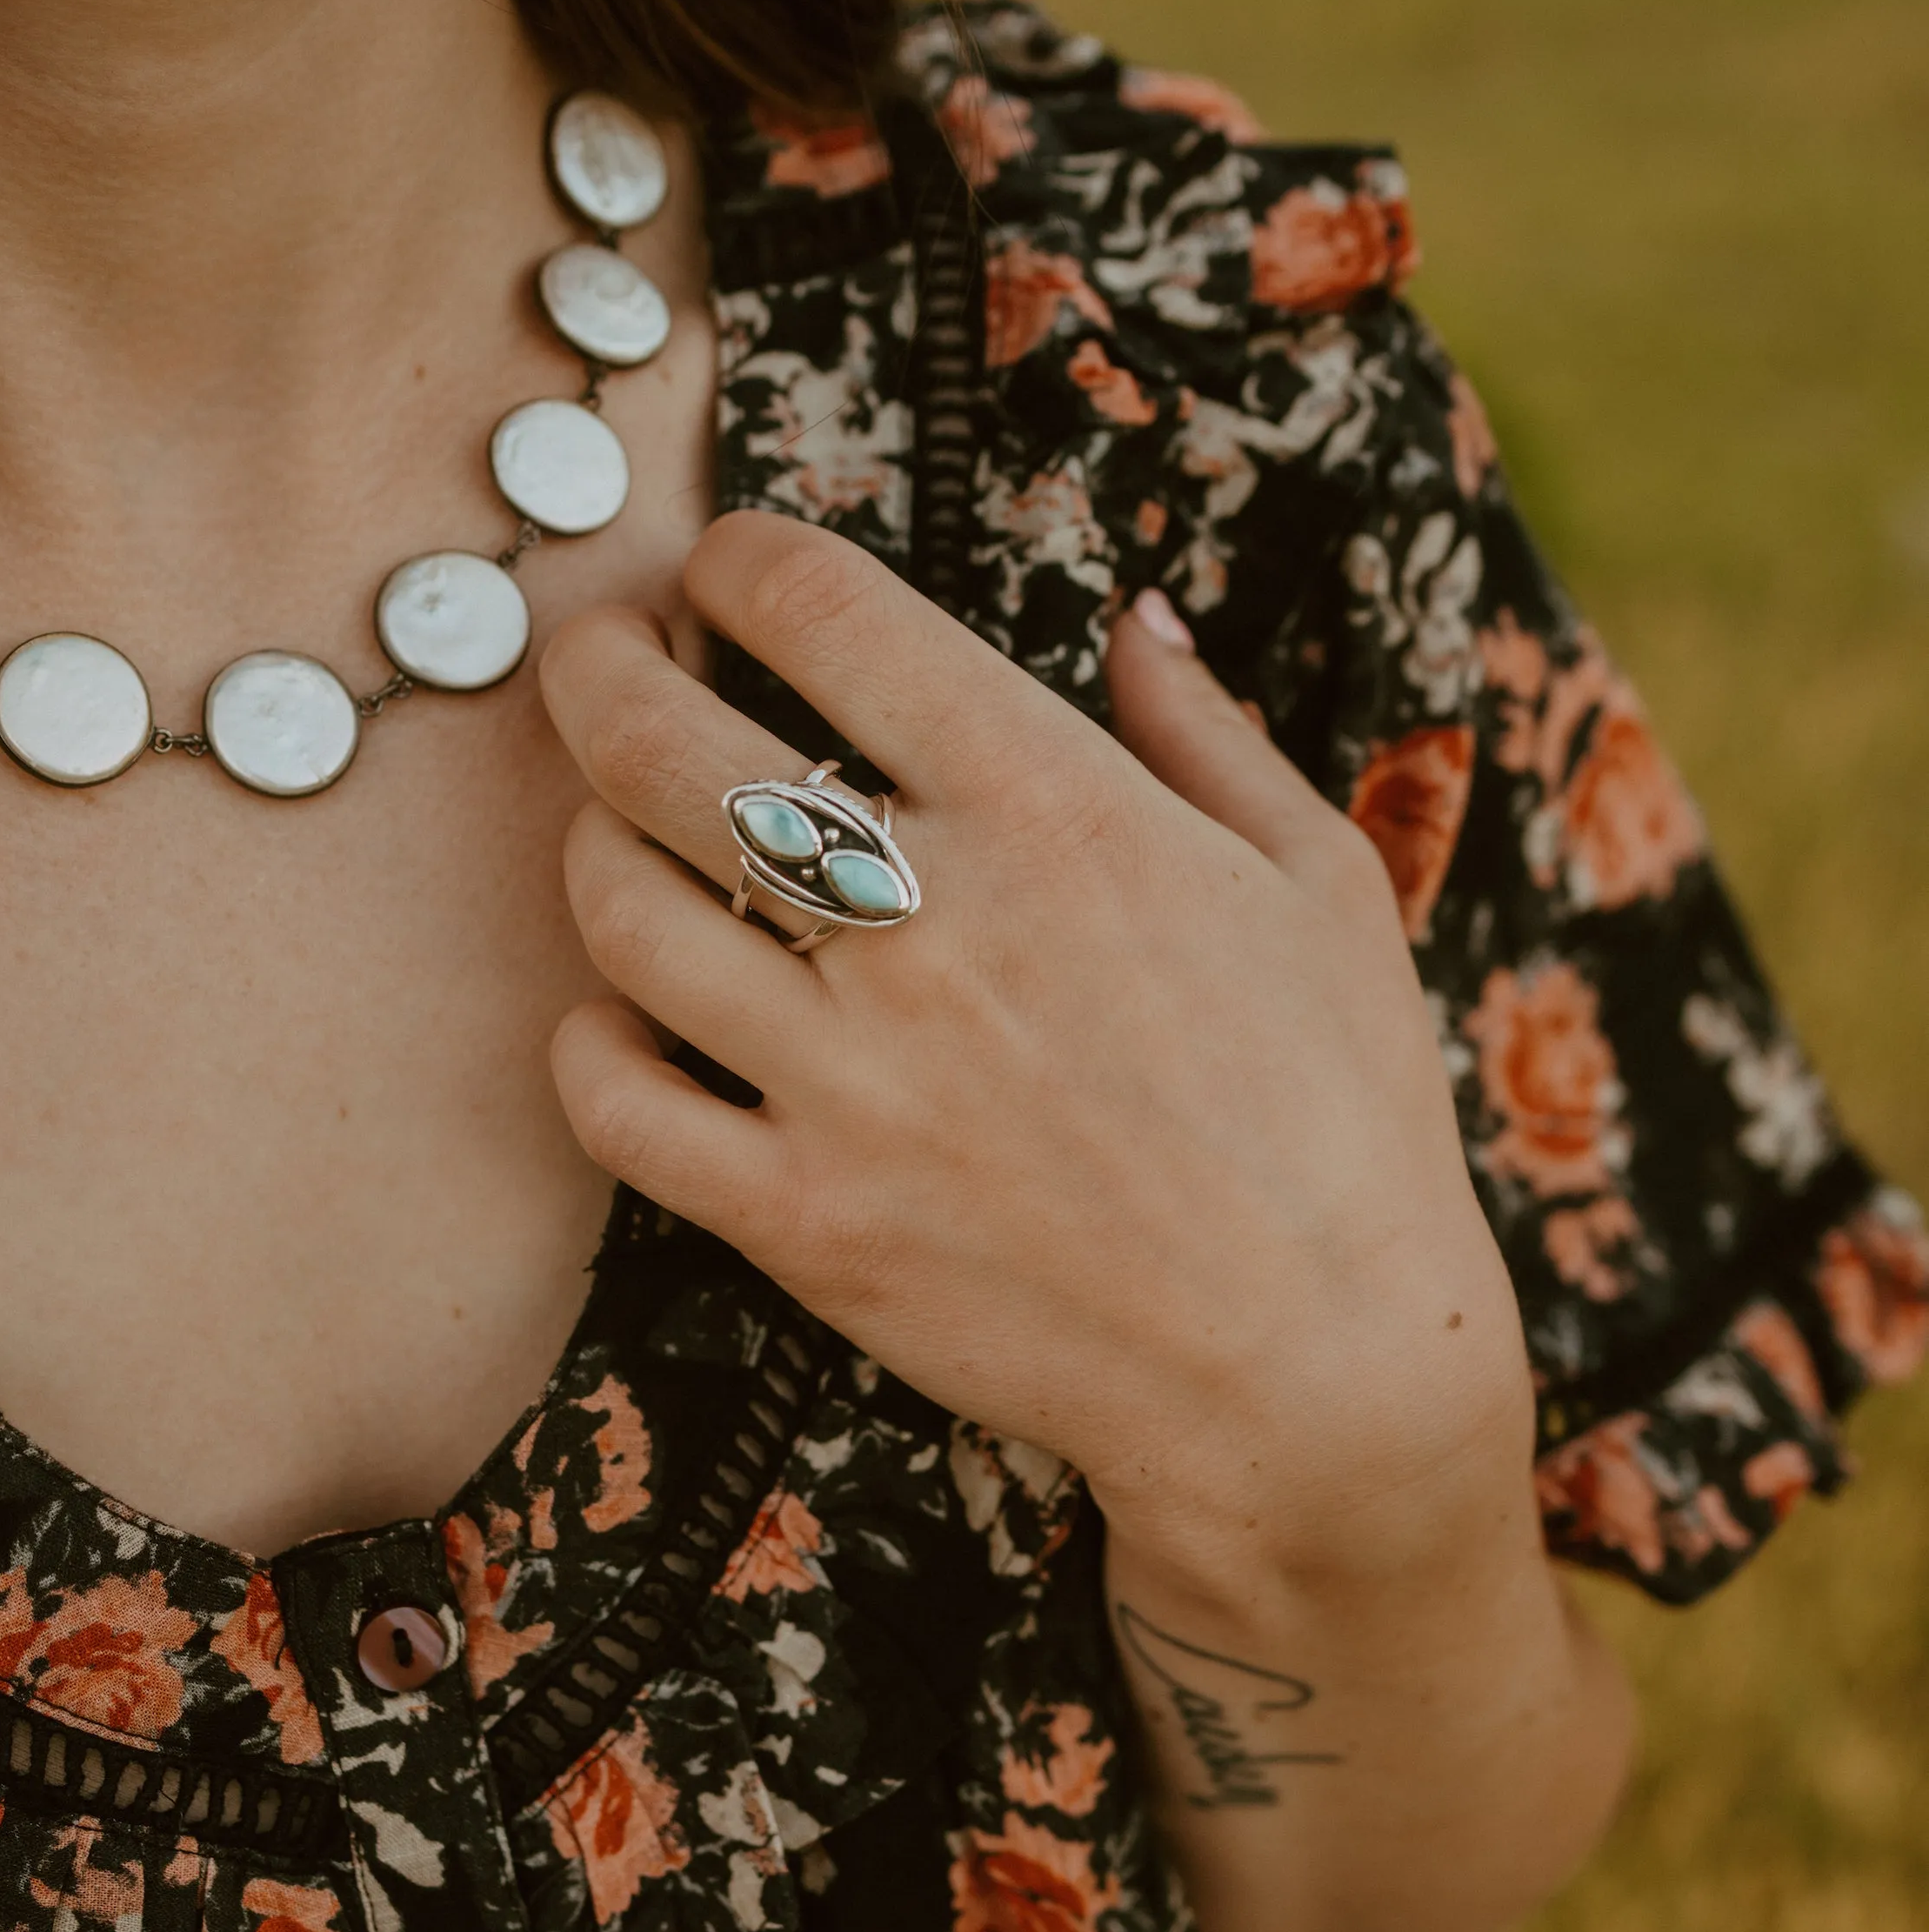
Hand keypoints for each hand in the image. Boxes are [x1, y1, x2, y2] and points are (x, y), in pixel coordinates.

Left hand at [537, 510, 1533, 1599]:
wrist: (1319, 1373)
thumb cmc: (1340, 1118)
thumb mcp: (1318, 884)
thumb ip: (1207, 734)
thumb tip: (1135, 621)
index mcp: (1049, 804)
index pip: (815, 605)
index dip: (734, 558)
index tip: (725, 575)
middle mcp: (924, 923)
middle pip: (654, 739)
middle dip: (595, 665)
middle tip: (601, 660)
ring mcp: (846, 1078)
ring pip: (612, 909)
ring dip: (591, 846)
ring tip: (622, 838)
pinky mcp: (801, 1218)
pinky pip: (613, 1103)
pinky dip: (591, 1045)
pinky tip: (629, 1023)